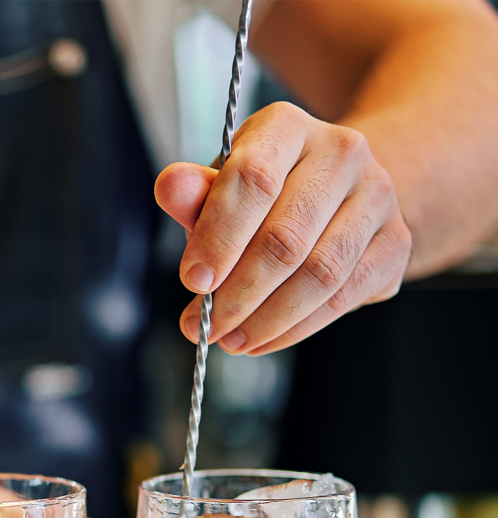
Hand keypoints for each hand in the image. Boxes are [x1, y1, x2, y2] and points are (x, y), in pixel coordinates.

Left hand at [155, 102, 411, 355]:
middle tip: (204, 327)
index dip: (218, 238)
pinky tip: (263, 340)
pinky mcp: (396, 242)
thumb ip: (195, 194)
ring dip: (266, 318)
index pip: (253, 180)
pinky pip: (344, 297)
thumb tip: (169, 187)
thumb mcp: (222, 186)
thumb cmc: (265, 194)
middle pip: (285, 237)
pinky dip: (297, 328)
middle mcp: (342, 152)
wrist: (338, 195)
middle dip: (237, 293)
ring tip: (230, 340)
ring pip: (318, 274)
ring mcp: (377, 196)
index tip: (192, 281)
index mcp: (287, 127)